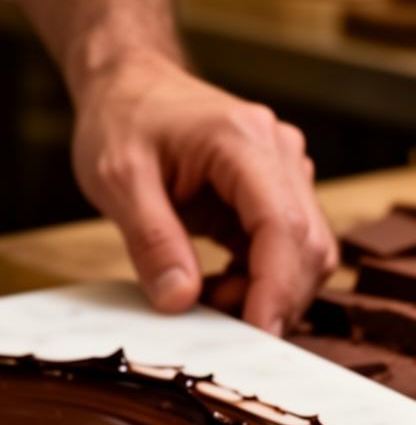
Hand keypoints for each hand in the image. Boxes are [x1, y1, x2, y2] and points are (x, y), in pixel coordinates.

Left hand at [72, 52, 336, 333]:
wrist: (126, 88)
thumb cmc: (119, 122)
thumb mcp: (117, 181)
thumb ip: (150, 240)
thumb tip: (180, 300)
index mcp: (243, 142)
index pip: (281, 225)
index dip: (274, 288)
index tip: (255, 337)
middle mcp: (277, 155)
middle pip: (306, 245)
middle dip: (272, 299)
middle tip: (216, 331)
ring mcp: (279, 175)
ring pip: (302, 253)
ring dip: (264, 294)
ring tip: (206, 307)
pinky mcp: (266, 196)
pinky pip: (278, 252)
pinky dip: (253, 284)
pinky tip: (212, 293)